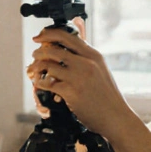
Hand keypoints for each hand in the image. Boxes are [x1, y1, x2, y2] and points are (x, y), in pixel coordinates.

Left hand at [27, 27, 137, 142]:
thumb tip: (68, 50)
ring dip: (38, 67)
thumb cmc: (107, 96)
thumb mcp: (100, 70)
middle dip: (39, 52)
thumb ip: (86, 59)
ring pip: (48, 65)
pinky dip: (40, 82)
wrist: (115, 117)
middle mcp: (86, 62)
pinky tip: (40, 83)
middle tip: (35, 55)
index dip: (49, 34)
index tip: (39, 37)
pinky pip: (48, 83)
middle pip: (54, 49)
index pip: (67, 36)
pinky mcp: (70, 91)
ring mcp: (77, 76)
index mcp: (93, 55)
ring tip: (35, 70)